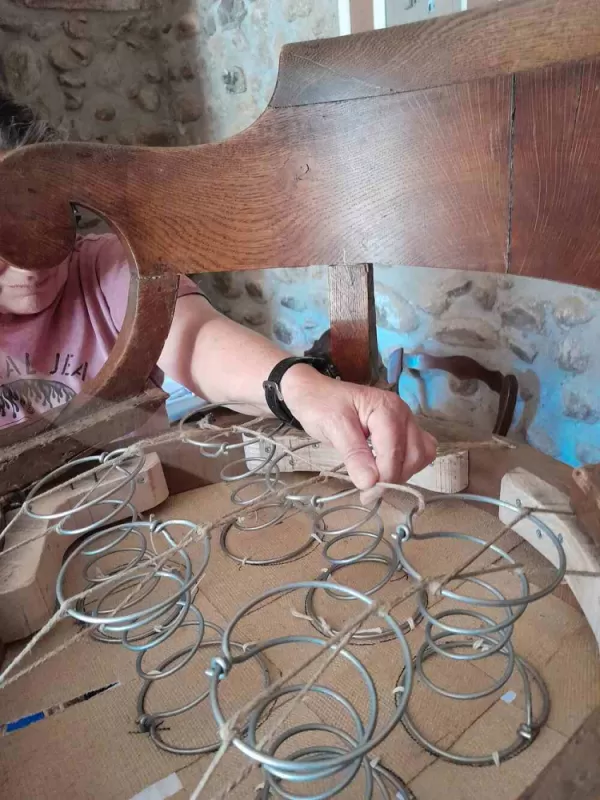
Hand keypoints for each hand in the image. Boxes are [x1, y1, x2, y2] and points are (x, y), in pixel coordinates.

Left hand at [281, 365, 436, 490]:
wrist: (314, 392)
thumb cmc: (321, 405)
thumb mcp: (333, 428)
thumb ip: (353, 454)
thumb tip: (370, 483)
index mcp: (387, 409)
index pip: (395, 453)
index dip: (383, 479)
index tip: (365, 494)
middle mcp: (403, 413)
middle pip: (414, 455)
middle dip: (394, 477)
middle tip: (369, 489)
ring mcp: (405, 420)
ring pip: (421, 454)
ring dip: (403, 472)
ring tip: (377, 478)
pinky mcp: (403, 428)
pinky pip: (418, 450)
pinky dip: (407, 464)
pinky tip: (387, 468)